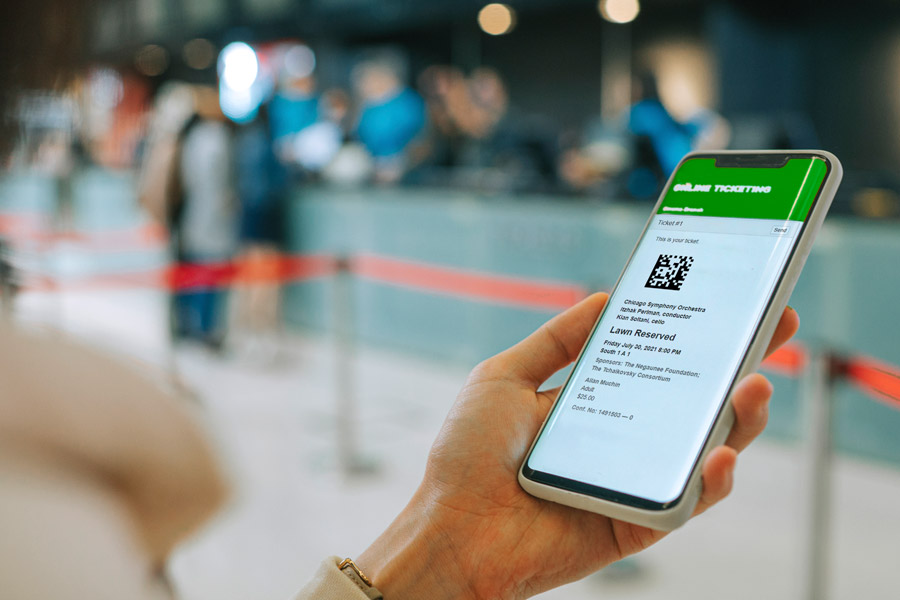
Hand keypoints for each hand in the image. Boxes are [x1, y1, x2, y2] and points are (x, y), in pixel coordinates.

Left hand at [358, 293, 798, 599]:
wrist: (451, 529)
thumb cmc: (467, 455)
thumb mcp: (504, 377)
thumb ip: (556, 341)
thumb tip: (605, 298)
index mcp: (593, 402)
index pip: (655, 361)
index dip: (692, 334)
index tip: (729, 299)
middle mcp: (620, 439)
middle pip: (692, 402)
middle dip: (738, 364)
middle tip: (773, 326)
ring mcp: (632, 481)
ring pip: (702, 450)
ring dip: (738, 418)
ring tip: (754, 384)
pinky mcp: (636, 524)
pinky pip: (685, 503)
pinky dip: (709, 481)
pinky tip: (718, 453)